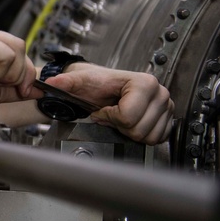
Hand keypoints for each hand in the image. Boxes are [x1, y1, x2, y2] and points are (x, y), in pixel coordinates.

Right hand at [0, 20, 37, 122]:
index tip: (17, 89)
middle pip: (19, 45)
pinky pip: (7, 55)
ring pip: (16, 49)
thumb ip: (15, 85)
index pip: (14, 46)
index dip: (21, 71)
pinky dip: (0, 73)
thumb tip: (40, 88)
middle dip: (18, 73)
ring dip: (8, 74)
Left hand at [42, 64, 173, 143]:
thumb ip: (66, 82)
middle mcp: (159, 93)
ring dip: (130, 131)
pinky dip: (142, 135)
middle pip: (138, 129)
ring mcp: (166, 106)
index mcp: (144, 83)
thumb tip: (52, 82)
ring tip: (121, 117)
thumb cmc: (96, 85)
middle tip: (112, 114)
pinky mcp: (167, 118)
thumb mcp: (80, 82)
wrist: (104, 86)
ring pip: (148, 136)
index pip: (128, 116)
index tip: (104, 109)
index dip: (111, 117)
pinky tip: (131, 123)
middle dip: (120, 125)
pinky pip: (157, 139)